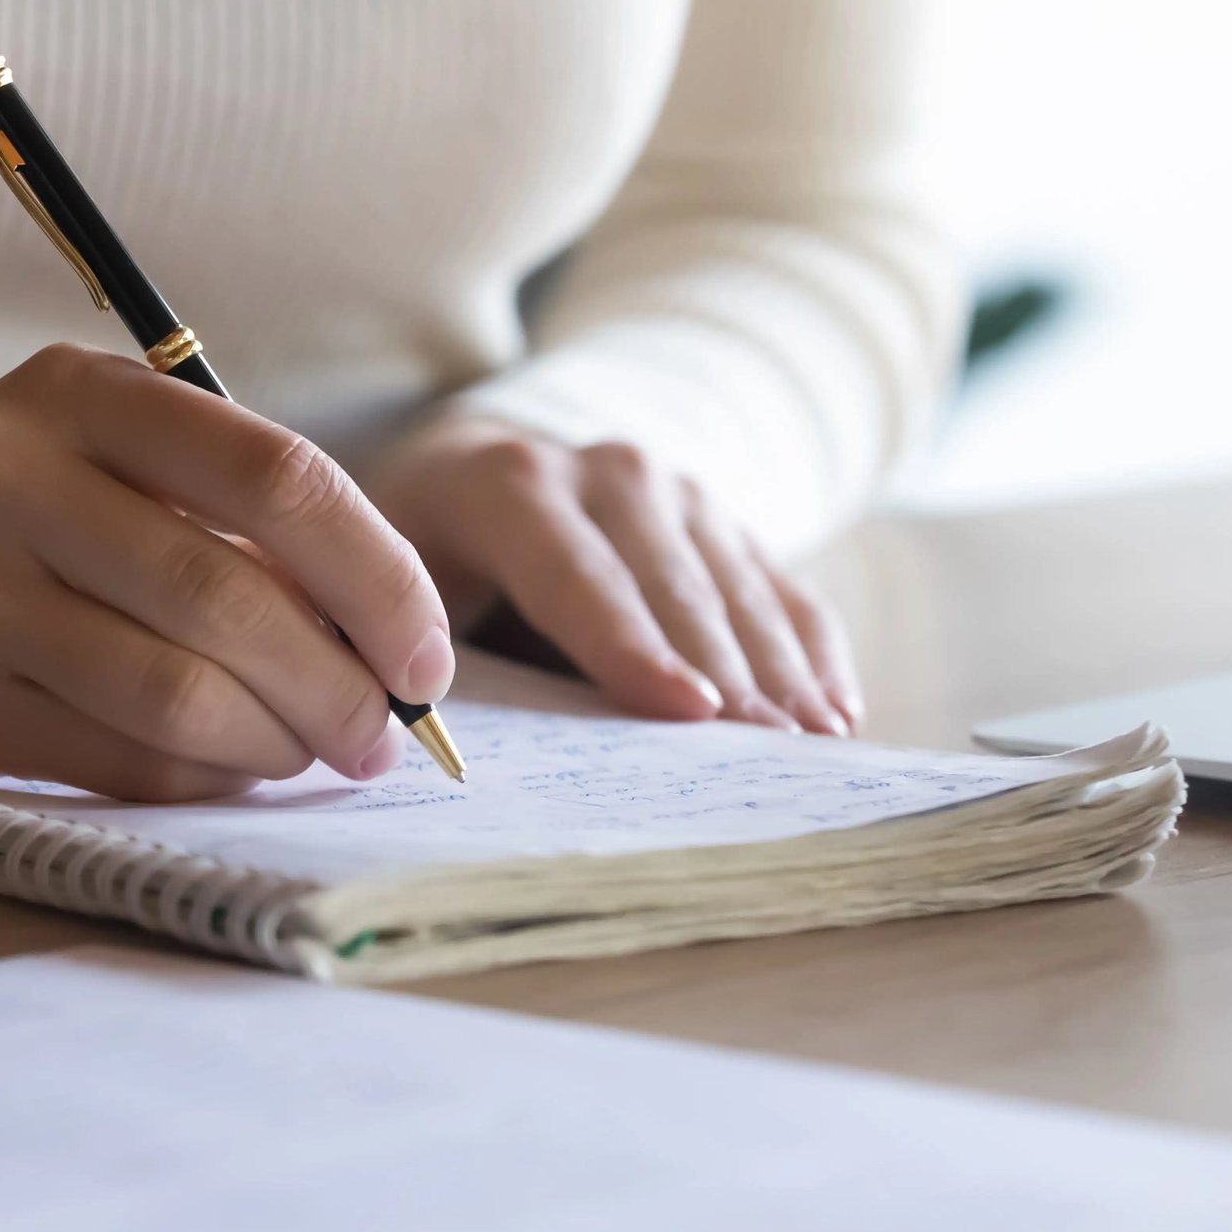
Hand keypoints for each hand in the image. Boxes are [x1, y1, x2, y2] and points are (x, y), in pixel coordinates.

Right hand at [0, 344, 454, 799]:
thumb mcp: (87, 463)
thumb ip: (218, 515)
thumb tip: (388, 632)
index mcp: (75, 391)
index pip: (275, 475)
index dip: (380, 576)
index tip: (429, 654)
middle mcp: (6, 469)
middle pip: (231, 595)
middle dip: (340, 685)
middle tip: (384, 734)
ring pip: (174, 690)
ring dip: (276, 744)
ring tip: (315, 756)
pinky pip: (114, 756)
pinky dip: (202, 780)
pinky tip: (230, 773)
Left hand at [364, 416, 859, 734]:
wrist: (477, 469)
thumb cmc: (430, 559)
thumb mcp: (394, 588)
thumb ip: (415, 648)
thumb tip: (437, 736)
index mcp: (510, 486)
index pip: (576, 574)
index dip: (631, 646)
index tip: (687, 711)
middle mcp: (608, 472)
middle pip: (675, 589)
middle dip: (726, 676)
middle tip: (769, 762)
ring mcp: (679, 491)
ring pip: (739, 590)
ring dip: (782, 674)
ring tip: (819, 750)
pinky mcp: (724, 521)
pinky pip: (780, 587)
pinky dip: (812, 651)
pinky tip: (837, 713)